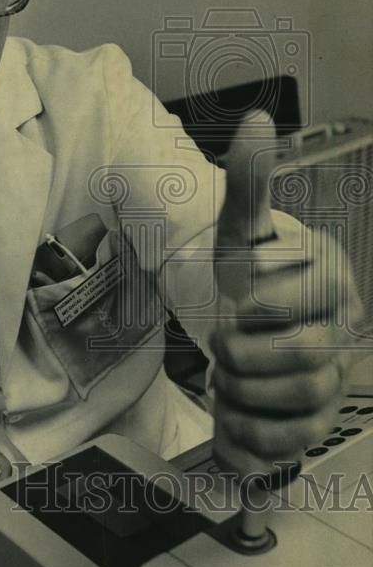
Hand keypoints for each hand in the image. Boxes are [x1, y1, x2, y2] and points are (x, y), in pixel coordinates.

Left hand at [211, 113, 361, 478]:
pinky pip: (288, 444)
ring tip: (227, 374)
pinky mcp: (315, 421)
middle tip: (223, 345)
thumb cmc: (243, 273)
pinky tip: (231, 412)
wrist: (236, 318)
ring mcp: (334, 379)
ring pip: (300, 403)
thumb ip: (250, 181)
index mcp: (331, 277)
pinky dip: (246, 434)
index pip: (297, 302)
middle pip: (305, 358)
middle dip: (246, 356)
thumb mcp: (239, 229)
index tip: (237, 300)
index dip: (254, 308)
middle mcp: (344, 329)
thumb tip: (256, 122)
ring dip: (245, 393)